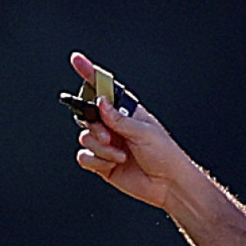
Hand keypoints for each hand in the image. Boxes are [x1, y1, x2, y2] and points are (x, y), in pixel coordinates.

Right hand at [68, 51, 192, 210]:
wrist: (169, 185)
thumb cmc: (164, 155)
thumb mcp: (143, 132)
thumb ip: (119, 118)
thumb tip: (101, 102)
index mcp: (126, 112)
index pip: (104, 89)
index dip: (90, 74)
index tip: (76, 60)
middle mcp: (114, 126)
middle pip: (88, 115)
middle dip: (95, 126)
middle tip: (108, 136)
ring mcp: (108, 144)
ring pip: (85, 137)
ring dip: (101, 148)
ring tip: (120, 156)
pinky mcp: (103, 164)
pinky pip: (85, 157)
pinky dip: (95, 161)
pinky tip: (110, 165)